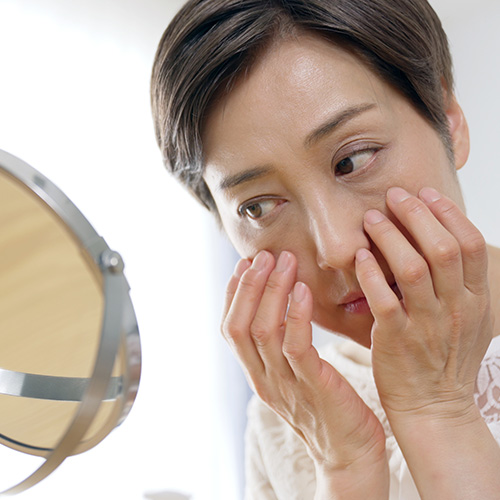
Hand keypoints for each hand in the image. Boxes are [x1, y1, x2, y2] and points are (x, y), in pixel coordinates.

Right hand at [223, 250, 387, 490]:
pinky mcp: (314, 387)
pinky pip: (296, 346)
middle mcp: (263, 379)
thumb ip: (282, 345)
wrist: (351, 453)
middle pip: (239, 326)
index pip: (230, 329)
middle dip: (248, 286)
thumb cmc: (327, 405)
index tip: (245, 264)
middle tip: (264, 255)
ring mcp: (285, 385)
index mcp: (257, 374)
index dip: (233, 294)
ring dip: (271, 291)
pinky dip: (296, 314)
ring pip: (264, 331)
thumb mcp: (294, 374)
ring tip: (284, 261)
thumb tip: (279, 305)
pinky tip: (303, 290)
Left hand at [355, 186, 492, 421]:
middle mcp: (456, 309)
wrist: (434, 407)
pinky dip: (371, 273)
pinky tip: (360, 256)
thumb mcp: (469, 319)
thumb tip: (443, 239)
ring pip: (413, 269)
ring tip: (371, 218)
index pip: (470, 245)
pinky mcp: (397, 339)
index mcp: (476, 300)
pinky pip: (384, 300)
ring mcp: (427, 325)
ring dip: (390, 237)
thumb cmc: (445, 357)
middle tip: (394, 195)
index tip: (425, 193)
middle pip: (443, 249)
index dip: (447, 213)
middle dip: (417, 215)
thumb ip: (460, 283)